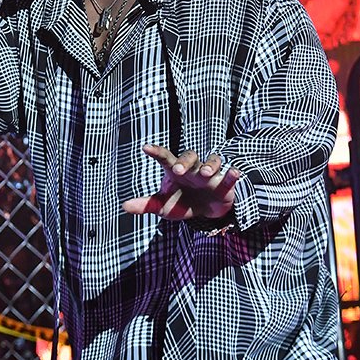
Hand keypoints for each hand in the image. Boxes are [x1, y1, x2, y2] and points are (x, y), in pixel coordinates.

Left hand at [122, 145, 239, 220]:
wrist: (206, 212)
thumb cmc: (182, 202)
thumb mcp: (163, 206)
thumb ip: (146, 205)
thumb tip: (124, 205)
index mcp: (176, 171)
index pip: (165, 158)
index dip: (156, 152)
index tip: (145, 148)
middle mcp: (193, 169)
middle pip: (190, 156)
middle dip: (185, 161)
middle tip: (179, 170)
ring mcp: (210, 174)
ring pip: (212, 161)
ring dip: (209, 165)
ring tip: (205, 174)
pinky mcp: (224, 184)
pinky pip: (229, 176)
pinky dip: (231, 174)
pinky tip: (234, 173)